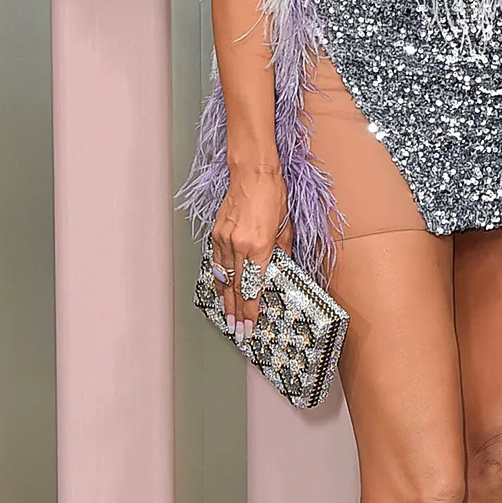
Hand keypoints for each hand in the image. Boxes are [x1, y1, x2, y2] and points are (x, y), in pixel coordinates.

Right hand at [212, 169, 290, 338]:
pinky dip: (217, 278)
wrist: (253, 173)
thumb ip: (282, 253)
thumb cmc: (272, 194)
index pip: (253, 287)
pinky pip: (215, 262)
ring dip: (226, 299)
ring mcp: (224, 239)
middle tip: (238, 330)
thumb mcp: (285, 227)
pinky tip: (219, 289)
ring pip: (223, 277)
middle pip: (236, 287)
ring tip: (228, 316)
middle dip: (237, 311)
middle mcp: (238, 245)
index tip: (250, 325)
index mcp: (259, 246)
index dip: (251, 310)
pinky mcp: (216, 232)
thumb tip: (281, 270)